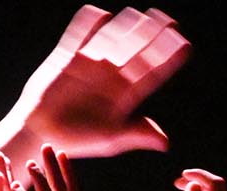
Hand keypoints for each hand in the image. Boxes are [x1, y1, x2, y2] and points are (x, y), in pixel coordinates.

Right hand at [14, 6, 190, 158]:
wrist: (42, 134)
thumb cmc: (78, 141)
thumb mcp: (110, 139)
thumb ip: (136, 134)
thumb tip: (165, 142)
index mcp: (125, 96)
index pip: (151, 72)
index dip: (167, 58)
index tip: (184, 45)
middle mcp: (111, 77)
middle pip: (135, 51)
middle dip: (151, 36)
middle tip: (168, 21)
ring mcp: (90, 65)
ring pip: (111, 39)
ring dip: (125, 27)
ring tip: (138, 15)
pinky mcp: (68, 58)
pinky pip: (79, 36)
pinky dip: (87, 25)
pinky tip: (99, 13)